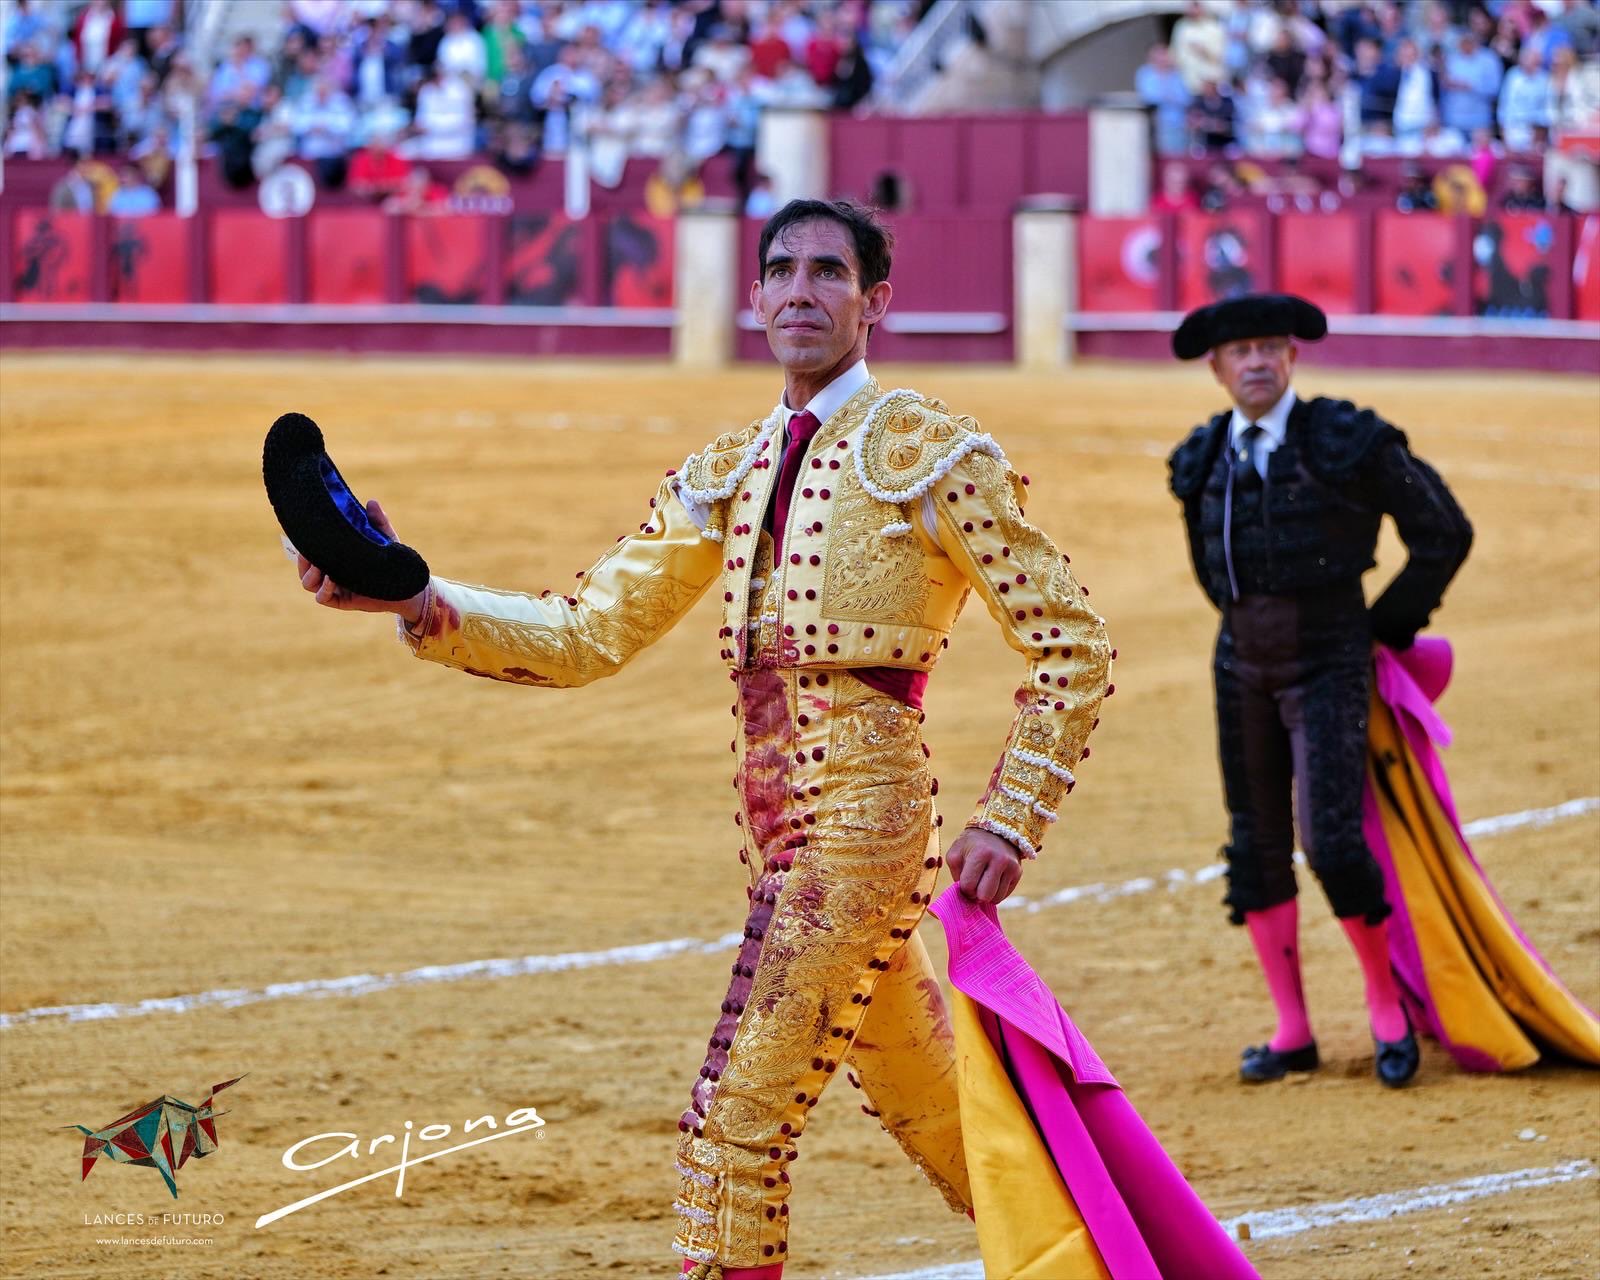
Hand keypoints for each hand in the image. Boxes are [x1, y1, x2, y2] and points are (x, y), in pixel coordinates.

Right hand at [295, 500, 426, 623]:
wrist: (407, 585)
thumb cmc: (393, 559)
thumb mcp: (385, 537)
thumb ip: (378, 521)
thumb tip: (372, 502)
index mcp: (335, 557)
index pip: (309, 551)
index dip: (304, 545)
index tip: (306, 536)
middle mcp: (330, 572)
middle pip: (303, 568)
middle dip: (302, 559)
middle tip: (310, 551)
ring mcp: (335, 588)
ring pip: (307, 583)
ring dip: (310, 574)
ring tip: (321, 566)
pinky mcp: (342, 601)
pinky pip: (322, 598)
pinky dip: (323, 589)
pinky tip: (331, 579)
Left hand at [945, 828, 1023, 904]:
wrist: (995, 831)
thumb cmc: (970, 845)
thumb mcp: (956, 854)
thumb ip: (956, 874)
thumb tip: (965, 895)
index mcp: (980, 853)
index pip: (969, 885)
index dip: (964, 888)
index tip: (964, 881)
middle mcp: (999, 860)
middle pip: (985, 895)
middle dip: (976, 894)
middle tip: (974, 884)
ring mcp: (1011, 867)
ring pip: (996, 898)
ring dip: (987, 894)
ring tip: (983, 881)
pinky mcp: (1018, 872)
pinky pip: (1004, 895)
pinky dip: (996, 892)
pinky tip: (992, 881)